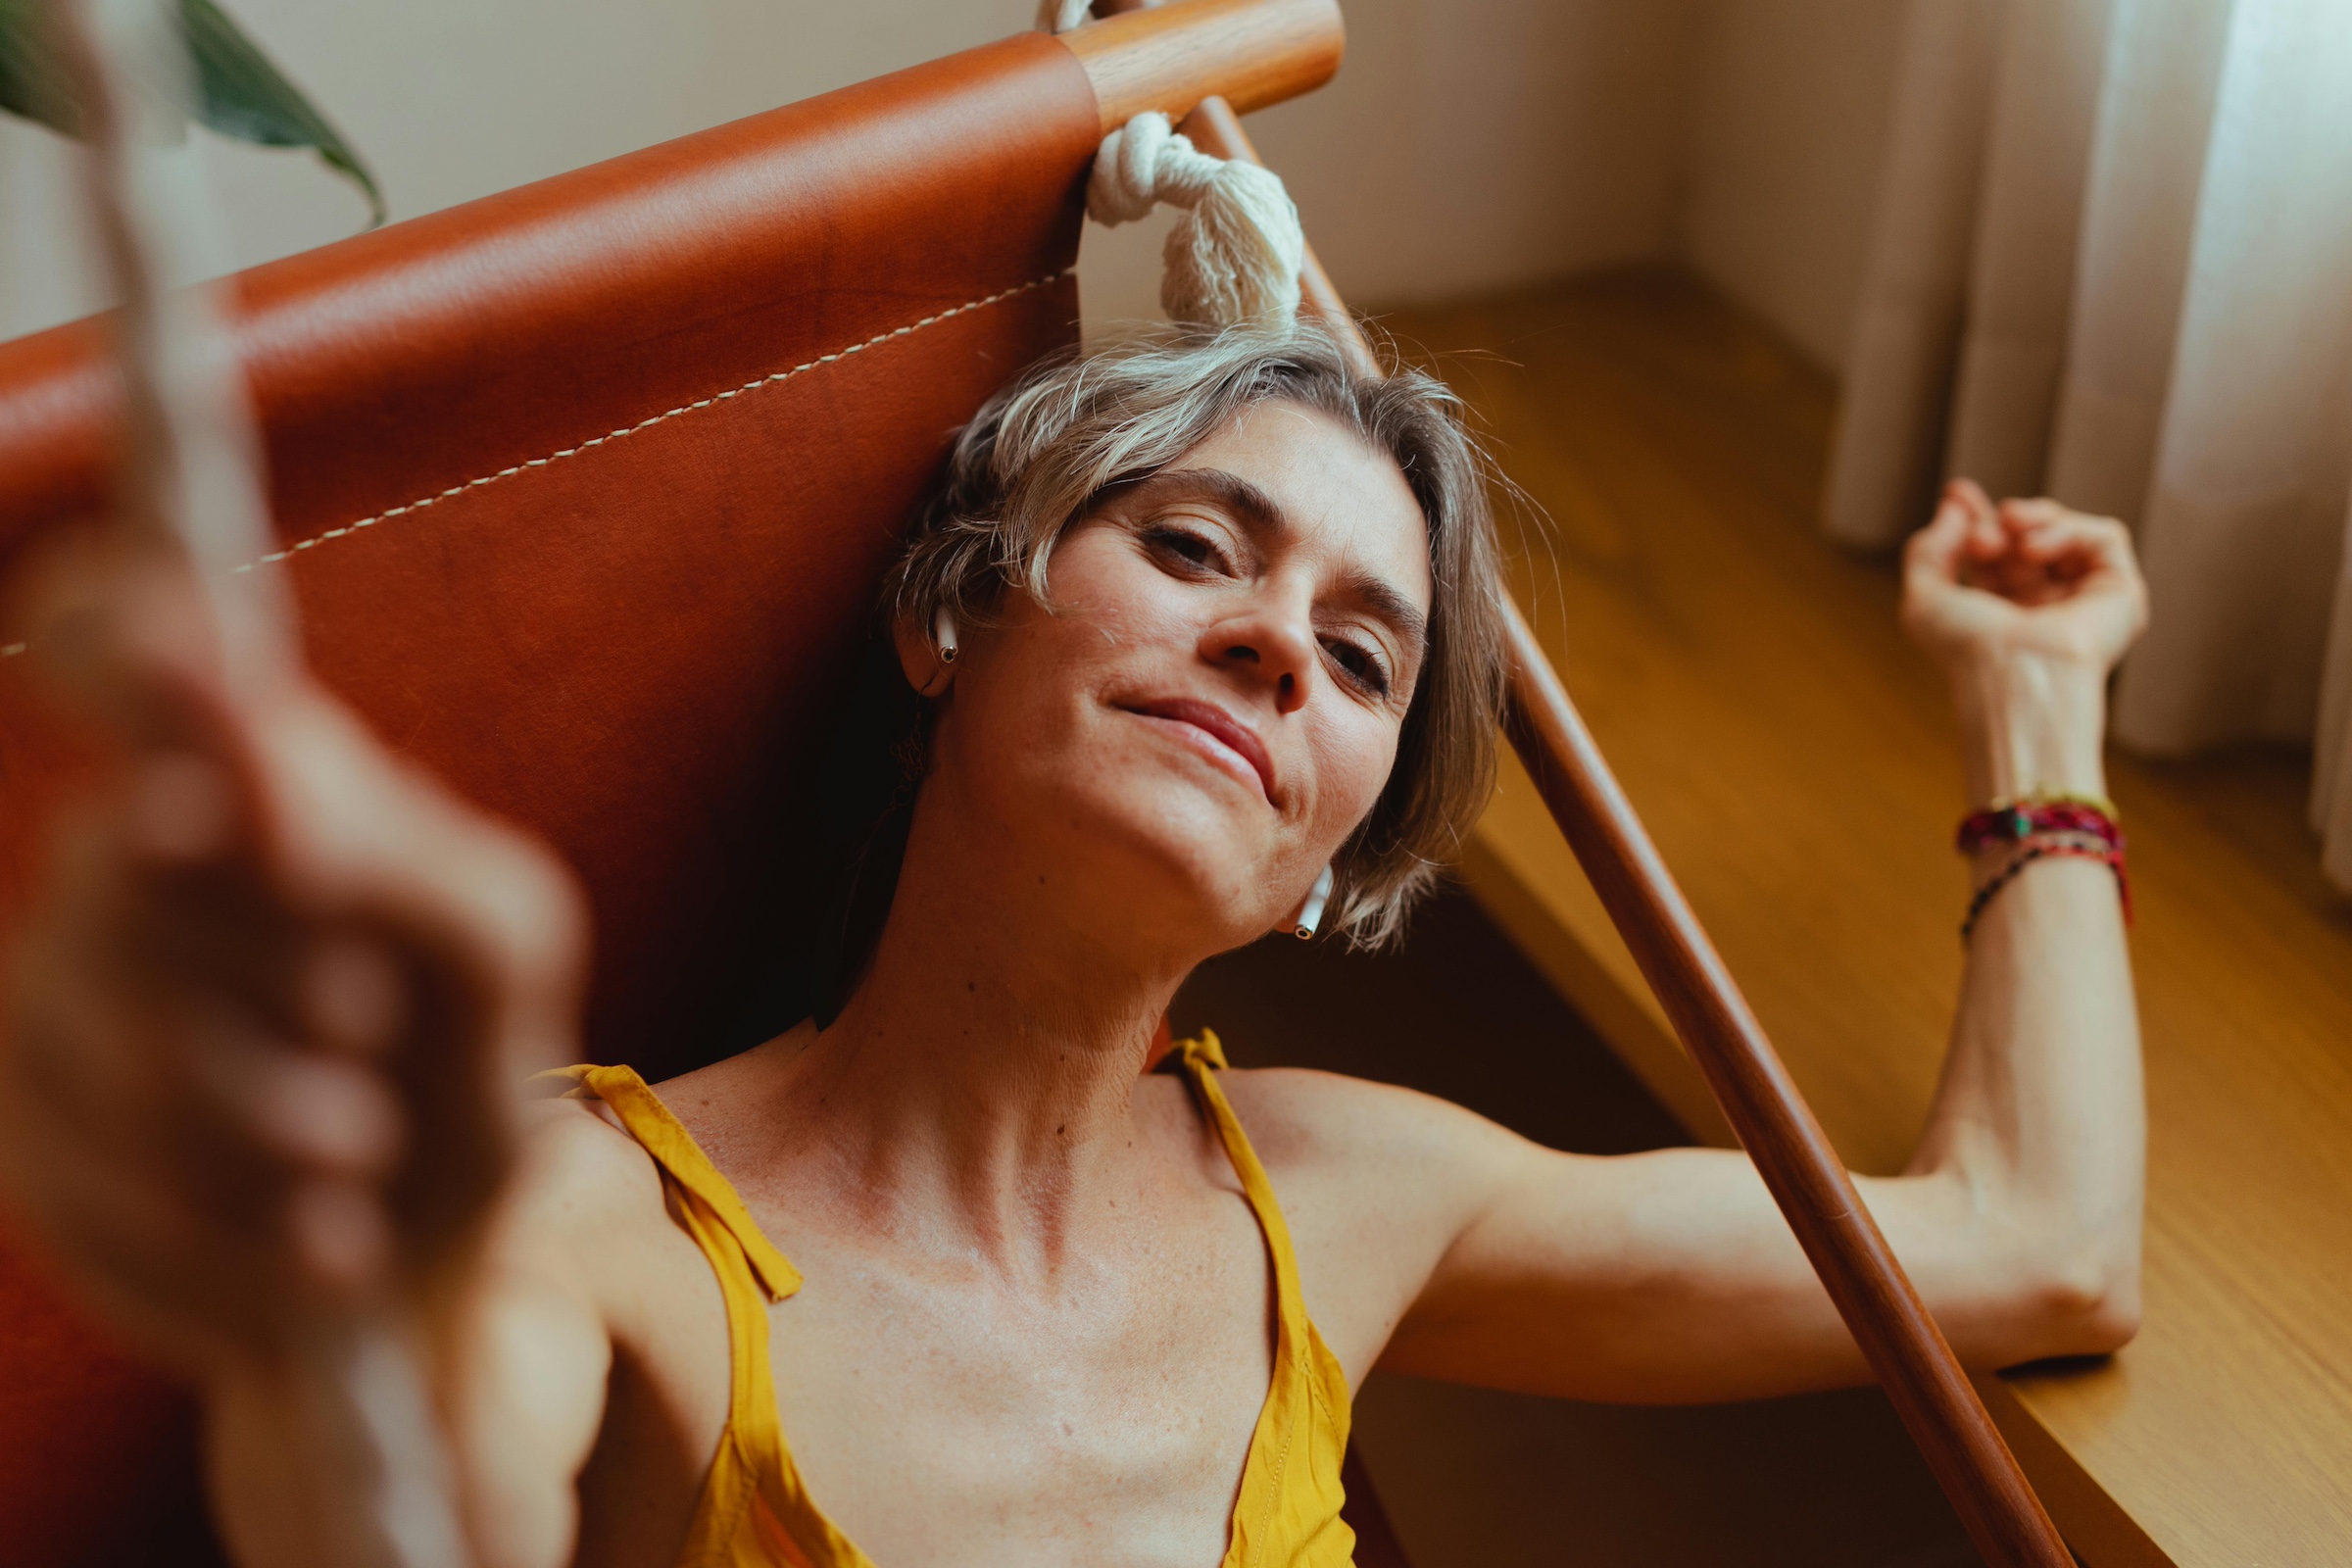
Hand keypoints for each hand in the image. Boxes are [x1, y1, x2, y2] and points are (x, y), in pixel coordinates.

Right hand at [0, 544, 583, 1386]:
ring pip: (135, 1050)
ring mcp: (43, 1000)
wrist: (427, 1254)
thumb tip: (248, 781)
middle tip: (373, 1027)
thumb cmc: (463, 1057)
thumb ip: (391, 848)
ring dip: (292, 1125)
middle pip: (126, 867)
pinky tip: (316, 1231)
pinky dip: (258, 1230)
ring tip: (360, 1145)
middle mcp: (112, 861)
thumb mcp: (496, 942)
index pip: (112, 638)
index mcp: (237, 777)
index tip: (184, 669)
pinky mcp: (25, 1148)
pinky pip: (127, 1195)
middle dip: (293, 975)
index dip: (119, 635)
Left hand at [1901, 479, 2148, 677]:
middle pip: (2025, 538)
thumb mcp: (1925, 598)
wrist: (2013, 674)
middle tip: (1979, 532)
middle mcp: (2046, 609)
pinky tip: (2034, 548)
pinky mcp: (2122, 594)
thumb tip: (1953, 507)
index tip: (1957, 491)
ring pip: (2064, 532)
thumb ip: (1929, 550)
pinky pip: (2102, 537)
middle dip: (1998, 521)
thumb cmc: (1967, 650)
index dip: (1978, 518)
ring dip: (2030, 519)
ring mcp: (2085, 601)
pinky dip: (2066, 529)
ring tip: (2007, 528)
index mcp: (2003, 615)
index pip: (1996, 553)